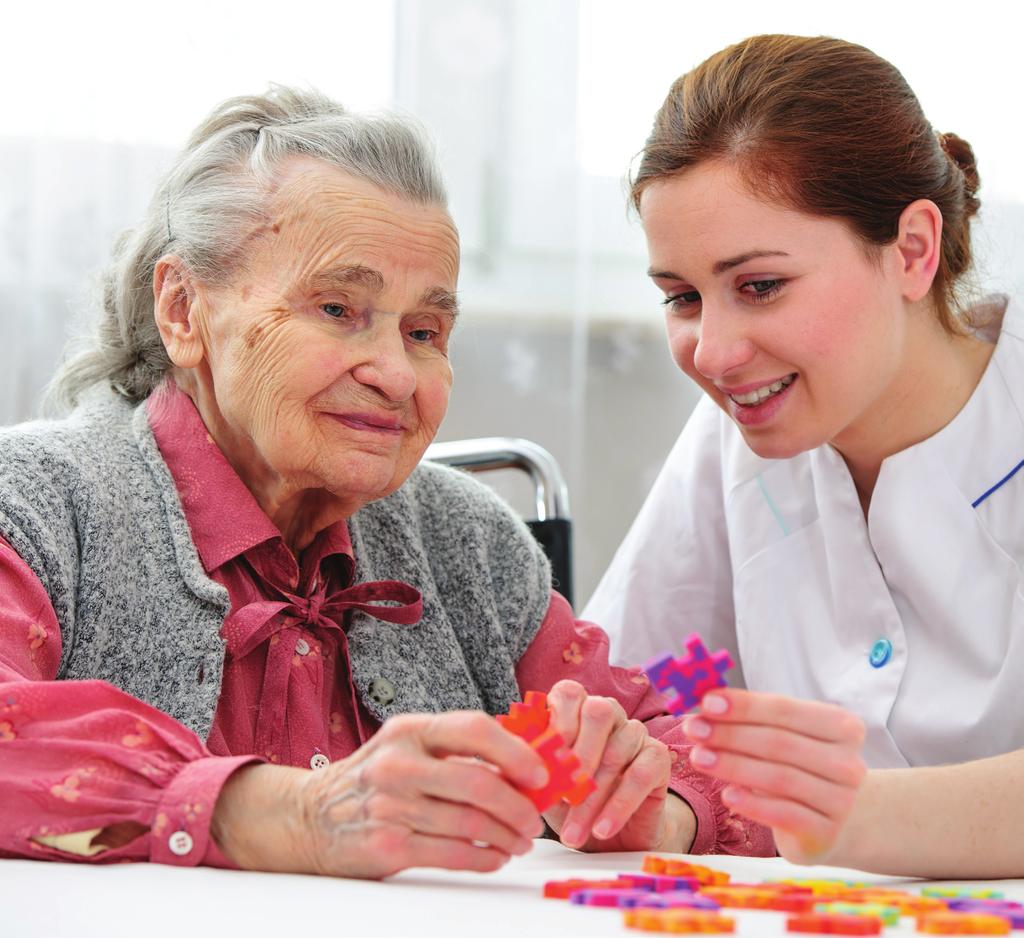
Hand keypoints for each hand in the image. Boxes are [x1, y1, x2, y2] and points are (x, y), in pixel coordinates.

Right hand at [212, 710, 547, 877]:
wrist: (309, 816)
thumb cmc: (373, 778)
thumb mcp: (406, 745)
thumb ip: (454, 748)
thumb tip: (523, 760)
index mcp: (410, 729)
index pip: (474, 729)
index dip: (515, 751)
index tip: (539, 771)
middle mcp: (399, 763)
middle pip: (478, 782)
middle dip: (518, 804)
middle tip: (535, 818)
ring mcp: (391, 805)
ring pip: (470, 822)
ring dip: (507, 836)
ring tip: (520, 840)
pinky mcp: (387, 846)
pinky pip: (452, 854)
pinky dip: (484, 857)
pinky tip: (495, 856)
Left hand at [541, 679, 684, 851]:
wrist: (613, 833)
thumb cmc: (572, 801)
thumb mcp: (546, 785)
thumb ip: (532, 768)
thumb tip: (510, 766)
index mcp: (576, 708)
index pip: (569, 693)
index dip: (558, 722)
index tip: (546, 761)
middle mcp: (608, 712)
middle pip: (598, 713)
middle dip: (579, 756)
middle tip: (563, 796)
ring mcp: (635, 732)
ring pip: (617, 752)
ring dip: (592, 798)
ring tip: (573, 834)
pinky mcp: (657, 757)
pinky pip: (641, 775)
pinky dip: (619, 805)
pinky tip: (602, 829)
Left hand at [681, 688, 865, 863]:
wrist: (830, 822)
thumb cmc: (798, 767)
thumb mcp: (783, 736)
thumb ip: (753, 719)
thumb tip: (707, 703)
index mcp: (842, 726)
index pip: (786, 709)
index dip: (744, 705)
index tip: (706, 702)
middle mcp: (849, 763)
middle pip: (780, 742)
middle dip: (730, 734)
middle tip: (693, 729)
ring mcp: (842, 801)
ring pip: (780, 778)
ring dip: (733, 766)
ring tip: (698, 758)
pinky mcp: (827, 833)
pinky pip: (784, 814)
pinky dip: (752, 804)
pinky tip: (726, 795)